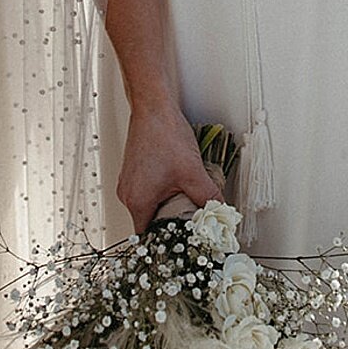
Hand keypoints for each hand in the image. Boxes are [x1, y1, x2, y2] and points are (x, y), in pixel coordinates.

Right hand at [117, 112, 224, 233]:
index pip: (150, 236)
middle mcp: (128, 195)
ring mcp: (129, 183)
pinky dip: (163, 192)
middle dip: (172, 221)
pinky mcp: (134, 173)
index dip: (168, 240)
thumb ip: (208, 197)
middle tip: (191, 217)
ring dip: (169, 204)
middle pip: (150, 222)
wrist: (154, 109)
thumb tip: (219, 211)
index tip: (184, 238)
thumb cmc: (165, 136)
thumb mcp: (193, 172)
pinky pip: (148, 192)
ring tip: (186, 195)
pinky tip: (178, 182)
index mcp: (138, 201)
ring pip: (151, 205)